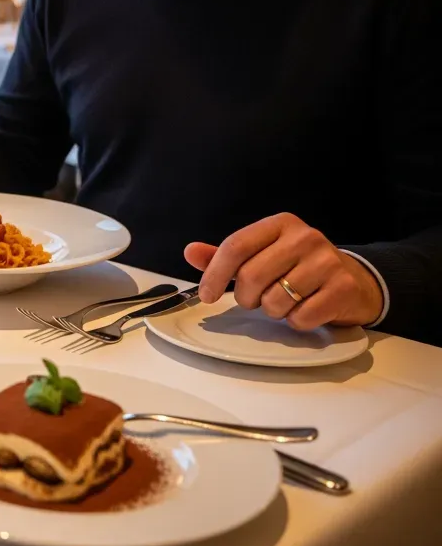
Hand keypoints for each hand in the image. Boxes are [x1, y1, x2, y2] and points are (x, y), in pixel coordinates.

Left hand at [185, 213, 383, 329]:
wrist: (355, 281)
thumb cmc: (298, 268)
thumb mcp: (263, 254)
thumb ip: (226, 255)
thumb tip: (190, 252)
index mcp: (280, 224)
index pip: (236, 246)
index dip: (215, 274)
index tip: (207, 296)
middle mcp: (305, 237)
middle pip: (251, 275)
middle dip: (246, 297)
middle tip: (254, 300)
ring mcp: (327, 262)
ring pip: (275, 300)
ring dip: (272, 310)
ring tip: (284, 301)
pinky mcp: (343, 289)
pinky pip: (301, 317)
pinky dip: (296, 321)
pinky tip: (305, 309)